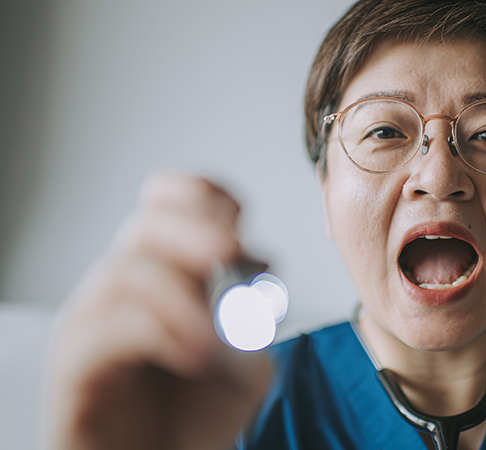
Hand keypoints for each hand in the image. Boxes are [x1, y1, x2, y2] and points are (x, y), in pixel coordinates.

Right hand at [44, 173, 271, 449]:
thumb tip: (260, 269)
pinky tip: (195, 356)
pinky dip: (163, 332)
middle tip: (232, 253)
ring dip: (187, 297)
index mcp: (165, 275)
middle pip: (148, 225)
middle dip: (197, 231)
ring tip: (218, 339)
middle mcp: (124, 287)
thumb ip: (256, 318)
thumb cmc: (191, 420)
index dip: (203, 195)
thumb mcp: (246, 366)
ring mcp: (94, 320)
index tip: (240, 215)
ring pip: (130, 271)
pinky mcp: (74, 363)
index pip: (168, 205)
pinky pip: (111, 326)